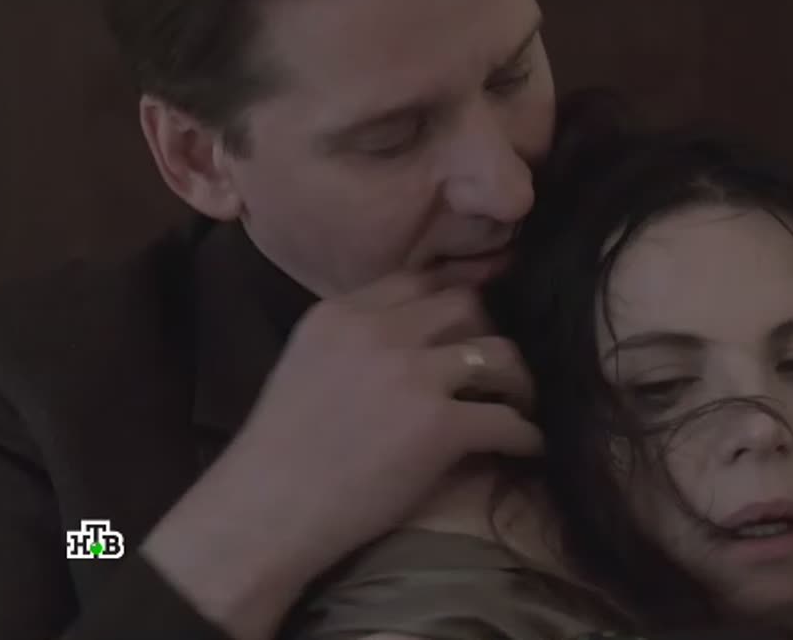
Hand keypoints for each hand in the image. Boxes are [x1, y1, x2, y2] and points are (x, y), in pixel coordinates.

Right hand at [143, 273, 540, 639]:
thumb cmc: (278, 453)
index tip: (478, 310)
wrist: (263, 513)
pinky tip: (529, 446)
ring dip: (518, 379)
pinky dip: (527, 434)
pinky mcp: (438, 425)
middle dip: (488, 331)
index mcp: (341, 313)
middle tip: (496, 364)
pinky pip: (507, 419)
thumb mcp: (305, 364)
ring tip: (520, 402)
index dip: (455, 294)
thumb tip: (412, 340)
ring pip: (499, 351)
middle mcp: (379, 332)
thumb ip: (354, 340)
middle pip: (465, 304)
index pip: (419, 279)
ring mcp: (412, 375)